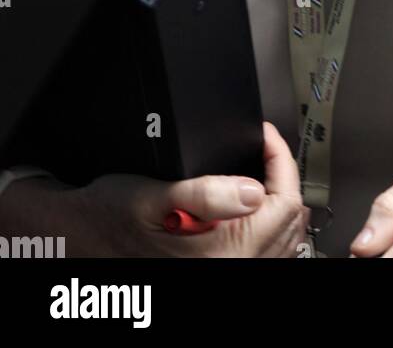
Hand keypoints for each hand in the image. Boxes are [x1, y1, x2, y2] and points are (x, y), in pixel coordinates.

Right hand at [13, 122, 308, 257]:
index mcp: (222, 254)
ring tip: (259, 172)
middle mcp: (233, 270)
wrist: (83, 238)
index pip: (284, 201)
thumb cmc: (111, 217)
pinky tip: (253, 206)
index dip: (280, 158)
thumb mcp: (154, 195)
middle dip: (281, 177)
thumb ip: (205, 191)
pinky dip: (269, 226)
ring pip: (284, 238)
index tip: (265, 136)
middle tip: (263, 148)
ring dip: (278, 203)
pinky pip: (268, 253)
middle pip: (290, 220)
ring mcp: (232, 275)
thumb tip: (253, 188)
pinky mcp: (222, 273)